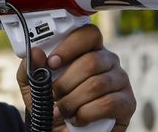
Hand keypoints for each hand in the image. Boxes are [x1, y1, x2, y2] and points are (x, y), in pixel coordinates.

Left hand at [17, 25, 135, 131]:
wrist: (65, 131)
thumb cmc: (53, 104)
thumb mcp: (34, 87)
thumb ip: (30, 69)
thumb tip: (35, 52)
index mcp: (89, 50)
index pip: (88, 34)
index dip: (70, 46)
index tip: (52, 63)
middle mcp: (108, 61)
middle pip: (92, 61)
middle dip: (66, 83)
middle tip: (54, 95)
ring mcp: (121, 81)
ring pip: (97, 84)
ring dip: (73, 101)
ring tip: (61, 111)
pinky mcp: (127, 103)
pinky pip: (108, 103)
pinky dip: (86, 114)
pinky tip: (77, 119)